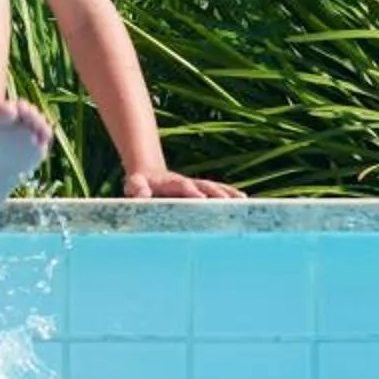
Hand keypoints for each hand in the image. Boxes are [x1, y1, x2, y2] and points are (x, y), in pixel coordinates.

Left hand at [123, 169, 243, 200]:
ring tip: (243, 201)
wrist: (148, 175)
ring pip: (215, 189)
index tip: (201, 197)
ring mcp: (196, 187)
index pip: (182, 186)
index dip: (191, 191)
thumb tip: (141, 195)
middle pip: (205, 186)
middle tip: (229, 202)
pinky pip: (218, 193)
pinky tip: (244, 203)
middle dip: (216, 193)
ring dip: (229, 194)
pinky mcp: (202, 192)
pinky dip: (231, 196)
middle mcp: (188, 183)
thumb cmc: (139, 184)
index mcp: (171, 182)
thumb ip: (137, 189)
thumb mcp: (134, 184)